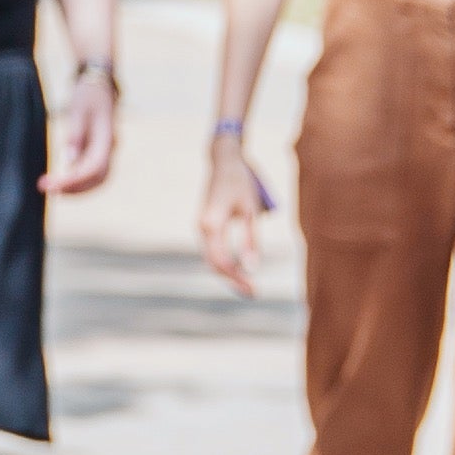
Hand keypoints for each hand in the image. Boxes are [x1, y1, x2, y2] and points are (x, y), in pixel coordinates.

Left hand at [44, 64, 117, 196]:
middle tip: (48, 189)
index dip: (73, 181)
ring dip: (77, 188)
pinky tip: (61, 182)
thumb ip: (76, 135)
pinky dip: (78, 180)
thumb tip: (70, 161)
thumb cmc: (87, 95)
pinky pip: (91, 172)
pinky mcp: (98, 151)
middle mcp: (110, 148)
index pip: (92, 169)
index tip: (51, 186)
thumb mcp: (78, 110)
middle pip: (98, 179)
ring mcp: (106, 151)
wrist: (98, 84)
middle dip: (75, 189)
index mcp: (107, 138)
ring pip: (96, 179)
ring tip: (52, 188)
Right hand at [196, 132, 272, 294]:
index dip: (237, 278)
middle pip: (214, 264)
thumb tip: (252, 268)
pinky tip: (239, 271)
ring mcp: (201, 228)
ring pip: (212, 259)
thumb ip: (250, 240)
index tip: (254, 289)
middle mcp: (201, 228)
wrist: (224, 161)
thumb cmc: (240, 182)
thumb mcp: (250, 211)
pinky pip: (213, 251)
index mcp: (211, 224)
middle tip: (253, 293)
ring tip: (248, 286)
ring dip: (228, 274)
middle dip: (233, 280)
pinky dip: (225, 263)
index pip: (222, 261)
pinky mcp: (206, 227)